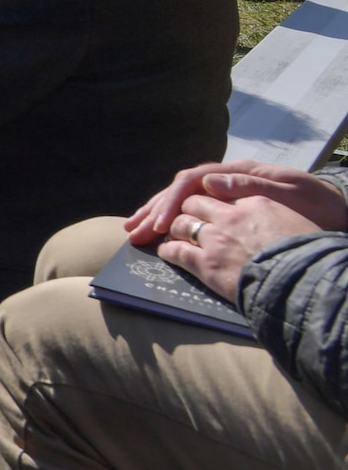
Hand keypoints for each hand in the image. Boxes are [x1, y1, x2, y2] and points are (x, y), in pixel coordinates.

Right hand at [126, 159, 347, 243]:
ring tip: (133, 229)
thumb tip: (210, 179)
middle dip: (154, 210)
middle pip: (180, 189)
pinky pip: (192, 210)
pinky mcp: (227, 206)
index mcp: (237, 172)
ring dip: (155, 213)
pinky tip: (159, 230)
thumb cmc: (318, 204)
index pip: (193, 181)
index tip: (161, 226)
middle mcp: (226, 178)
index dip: (173, 202)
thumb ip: (250, 185)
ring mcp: (225, 191)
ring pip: (181, 199)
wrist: (337, 208)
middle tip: (133, 231)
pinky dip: (171, 220)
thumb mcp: (291, 192)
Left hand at [158, 192, 323, 301]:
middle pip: (193, 202)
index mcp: (253, 201)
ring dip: (171, 227)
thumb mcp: (291, 215)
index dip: (205, 195)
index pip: (217, 190)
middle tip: (172, 216)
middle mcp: (230, 216)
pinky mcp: (207, 263)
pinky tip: (165, 251)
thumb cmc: (305, 250)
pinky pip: (177, 251)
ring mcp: (216, 239)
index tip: (200, 202)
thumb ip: (262, 201)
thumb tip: (232, 189)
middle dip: (180, 207)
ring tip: (167, 232)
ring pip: (181, 224)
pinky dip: (167, 250)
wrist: (305, 280)